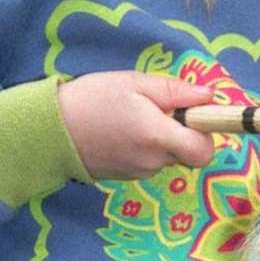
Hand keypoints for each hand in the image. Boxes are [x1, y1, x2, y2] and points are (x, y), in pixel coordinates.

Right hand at [58, 71, 215, 177]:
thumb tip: (209, 97)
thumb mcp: (135, 83)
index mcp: (158, 136)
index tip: (194, 115)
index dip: (206, 134)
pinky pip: (149, 161)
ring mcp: (139, 172)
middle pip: (187, 153)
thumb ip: (175, 91)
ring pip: (167, 156)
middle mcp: (152, 161)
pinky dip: (145, 148)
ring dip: (161, 139)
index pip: (205, 152)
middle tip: (158, 109)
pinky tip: (122, 131)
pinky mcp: (126, 177)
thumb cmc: (92, 98)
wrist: (50, 130)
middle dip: (182, 132)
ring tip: (133, 117)